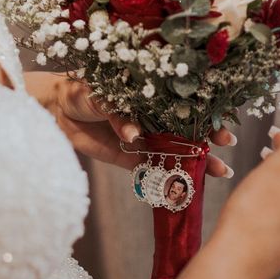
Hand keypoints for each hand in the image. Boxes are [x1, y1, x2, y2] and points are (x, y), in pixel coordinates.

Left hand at [32, 72, 236, 175]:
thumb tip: (134, 135)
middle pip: (187, 135)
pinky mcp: (128, 159)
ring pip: (174, 155)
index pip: (187, 110)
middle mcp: (154, 120)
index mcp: (154, 98)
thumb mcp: (104, 94)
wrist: (56, 107)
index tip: (223, 134)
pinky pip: (150, 171)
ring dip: (193, 166)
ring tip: (215, 176)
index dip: (207, 122)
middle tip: (223, 163)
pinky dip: (164, 180)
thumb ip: (120, 113)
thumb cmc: (83, 89)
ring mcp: (143, 141)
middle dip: (207, 149)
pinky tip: (180, 189)